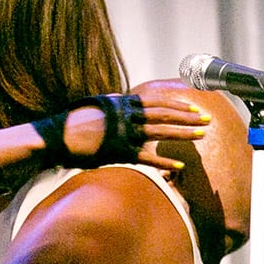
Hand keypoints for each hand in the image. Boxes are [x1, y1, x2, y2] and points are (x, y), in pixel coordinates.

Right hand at [61, 93, 210, 170]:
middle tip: (207, 119)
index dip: (178, 105)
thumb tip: (123, 97)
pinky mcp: (118, 152)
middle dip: (188, 117)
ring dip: (184, 133)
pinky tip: (179, 166)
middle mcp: (126, 116)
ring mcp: (124, 134)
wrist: (56, 137)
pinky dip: (164, 162)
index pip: (157, 102)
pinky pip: (146, 158)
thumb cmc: (73, 122)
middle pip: (164, 115)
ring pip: (160, 132)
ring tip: (202, 134)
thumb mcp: (95, 105)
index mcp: (123, 104)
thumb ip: (113, 102)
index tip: (194, 107)